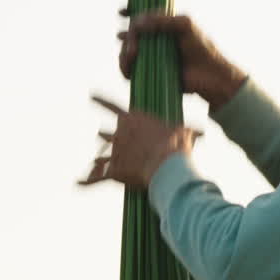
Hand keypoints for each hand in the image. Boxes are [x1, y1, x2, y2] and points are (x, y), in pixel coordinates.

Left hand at [78, 96, 202, 189]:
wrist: (168, 165)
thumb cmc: (178, 146)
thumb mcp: (186, 133)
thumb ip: (190, 131)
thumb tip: (203, 132)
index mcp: (133, 118)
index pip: (111, 106)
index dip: (99, 100)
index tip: (89, 95)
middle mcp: (119, 133)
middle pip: (106, 133)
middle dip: (106, 137)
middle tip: (104, 136)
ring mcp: (114, 152)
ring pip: (101, 154)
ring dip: (100, 158)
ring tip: (96, 161)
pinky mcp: (113, 171)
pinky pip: (96, 177)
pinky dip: (86, 181)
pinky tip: (76, 184)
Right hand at [119, 9, 246, 109]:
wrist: (210, 75)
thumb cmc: (202, 48)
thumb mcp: (185, 25)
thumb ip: (162, 20)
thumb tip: (136, 23)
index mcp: (163, 27)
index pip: (141, 18)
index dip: (129, 13)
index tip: (122, 12)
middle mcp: (155, 42)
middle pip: (130, 35)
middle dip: (128, 36)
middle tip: (134, 44)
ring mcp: (151, 59)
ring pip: (126, 53)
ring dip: (124, 52)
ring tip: (132, 54)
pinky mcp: (150, 75)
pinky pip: (130, 71)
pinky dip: (125, 68)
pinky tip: (129, 68)